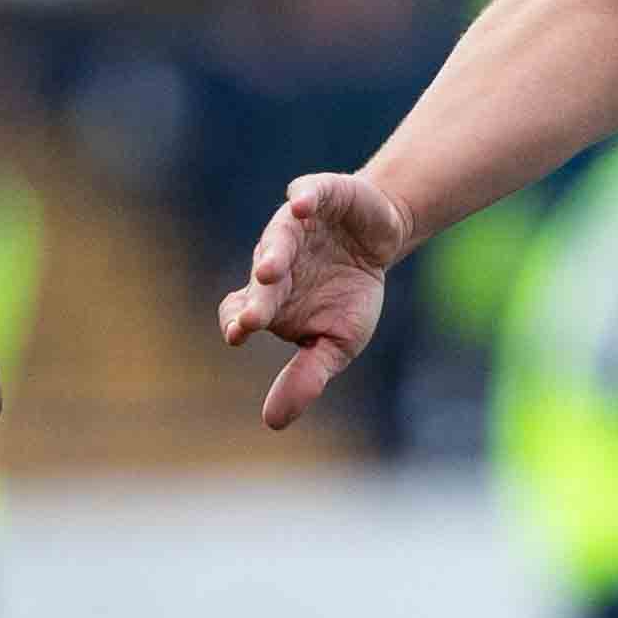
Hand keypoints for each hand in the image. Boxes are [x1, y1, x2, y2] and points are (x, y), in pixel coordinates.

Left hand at [213, 171, 415, 430]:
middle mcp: (274, 261)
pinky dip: (303, 198)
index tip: (241, 334)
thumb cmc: (350, 295)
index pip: (240, 310)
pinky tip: (301, 207)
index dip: (238, 320)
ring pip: (277, 238)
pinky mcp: (319, 196)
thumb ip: (305, 377)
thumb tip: (272, 423)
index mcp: (270, 299)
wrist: (380, 241)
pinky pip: (307, 194)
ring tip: (270, 270)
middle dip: (256, 299)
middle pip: (260, 281)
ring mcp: (294, 227)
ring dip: (274, 253)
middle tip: (251, 320)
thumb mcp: (337, 344)